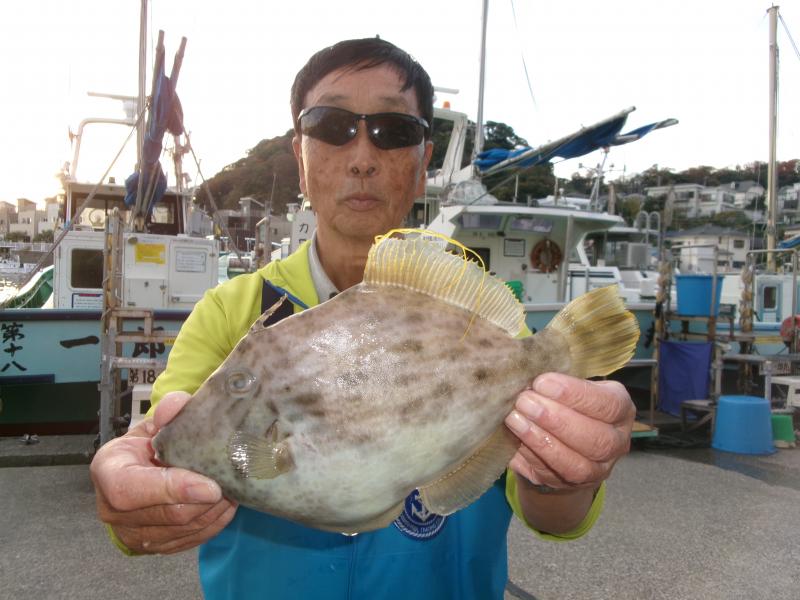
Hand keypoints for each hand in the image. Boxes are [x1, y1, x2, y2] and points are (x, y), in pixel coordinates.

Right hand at [90, 392, 237, 553]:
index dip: (172, 489)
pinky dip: (214, 523)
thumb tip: (181, 404)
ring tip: (233, 490)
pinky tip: (226, 504)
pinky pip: (191, 539)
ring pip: (184, 529)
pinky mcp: (155, 547)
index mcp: (108, 472)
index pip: (131, 490)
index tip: (210, 486)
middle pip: (168, 514)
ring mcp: (133, 534)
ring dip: (214, 511)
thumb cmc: (144, 447)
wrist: (135, 473)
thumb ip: (167, 412)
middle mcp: (113, 511)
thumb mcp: (152, 423)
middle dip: (206, 500)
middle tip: (232, 482)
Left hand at [504, 373, 633, 490]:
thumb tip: (528, 372)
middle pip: (595, 439)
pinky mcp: (572, 485)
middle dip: (555, 420)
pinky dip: (530, 456)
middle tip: (524, 401)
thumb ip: (558, 381)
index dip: (574, 394)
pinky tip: (513, 439)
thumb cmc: (565, 402)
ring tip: (514, 419)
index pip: (607, 404)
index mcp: (621, 409)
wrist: (561, 438)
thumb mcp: (570, 386)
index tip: (541, 382)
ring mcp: (597, 469)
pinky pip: (552, 476)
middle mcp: (617, 442)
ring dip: (541, 441)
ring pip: (575, 464)